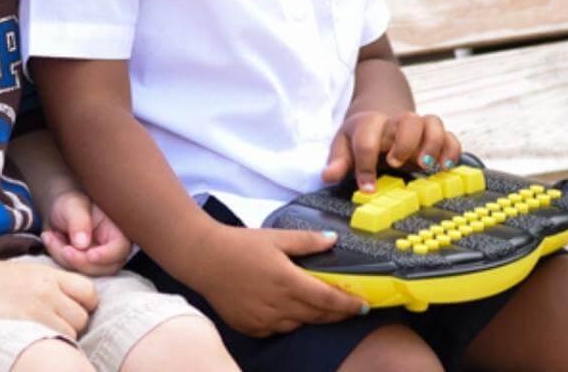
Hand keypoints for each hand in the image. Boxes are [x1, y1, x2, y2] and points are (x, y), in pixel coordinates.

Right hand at [0, 257, 97, 337]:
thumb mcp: (26, 273)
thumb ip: (50, 285)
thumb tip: (70, 302)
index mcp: (49, 275)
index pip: (88, 291)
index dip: (86, 305)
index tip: (76, 311)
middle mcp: (48, 291)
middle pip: (82, 316)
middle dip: (74, 325)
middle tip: (56, 327)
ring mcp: (38, 309)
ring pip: (70, 333)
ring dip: (63, 337)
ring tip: (43, 334)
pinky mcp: (26, 326)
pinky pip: (54, 341)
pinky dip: (50, 344)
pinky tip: (36, 341)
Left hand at [43, 191, 132, 275]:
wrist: (58, 210)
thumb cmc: (70, 203)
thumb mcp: (73, 206)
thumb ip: (79, 222)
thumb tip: (82, 244)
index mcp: (116, 229)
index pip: (120, 248)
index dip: (106, 255)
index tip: (89, 255)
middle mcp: (110, 248)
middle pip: (106, 268)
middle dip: (81, 262)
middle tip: (64, 249)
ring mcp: (97, 260)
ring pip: (86, 272)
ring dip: (64, 259)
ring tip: (50, 236)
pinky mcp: (82, 266)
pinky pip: (72, 272)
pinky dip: (58, 258)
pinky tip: (49, 239)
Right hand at [191, 224, 367, 336]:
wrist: (204, 259)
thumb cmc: (240, 244)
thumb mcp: (276, 237)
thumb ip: (307, 241)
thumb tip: (333, 240)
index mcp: (288, 281)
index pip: (328, 300)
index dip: (349, 305)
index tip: (363, 305)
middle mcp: (279, 305)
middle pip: (318, 316)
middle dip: (337, 313)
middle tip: (349, 307)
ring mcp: (264, 320)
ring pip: (299, 325)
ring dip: (312, 317)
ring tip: (317, 305)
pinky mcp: (251, 327)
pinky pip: (278, 330)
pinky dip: (287, 321)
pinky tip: (287, 309)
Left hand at [322, 110, 461, 191]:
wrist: (378, 119)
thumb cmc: (360, 137)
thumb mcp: (343, 146)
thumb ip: (337, 161)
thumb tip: (328, 176)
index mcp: (370, 124)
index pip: (367, 139)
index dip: (365, 165)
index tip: (367, 188)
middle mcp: (396, 123)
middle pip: (408, 120)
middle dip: (405, 142)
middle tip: (397, 164)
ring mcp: (418, 128)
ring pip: (433, 123)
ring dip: (432, 144)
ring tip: (427, 167)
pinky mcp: (434, 137)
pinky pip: (450, 137)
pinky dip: (452, 150)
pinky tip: (446, 168)